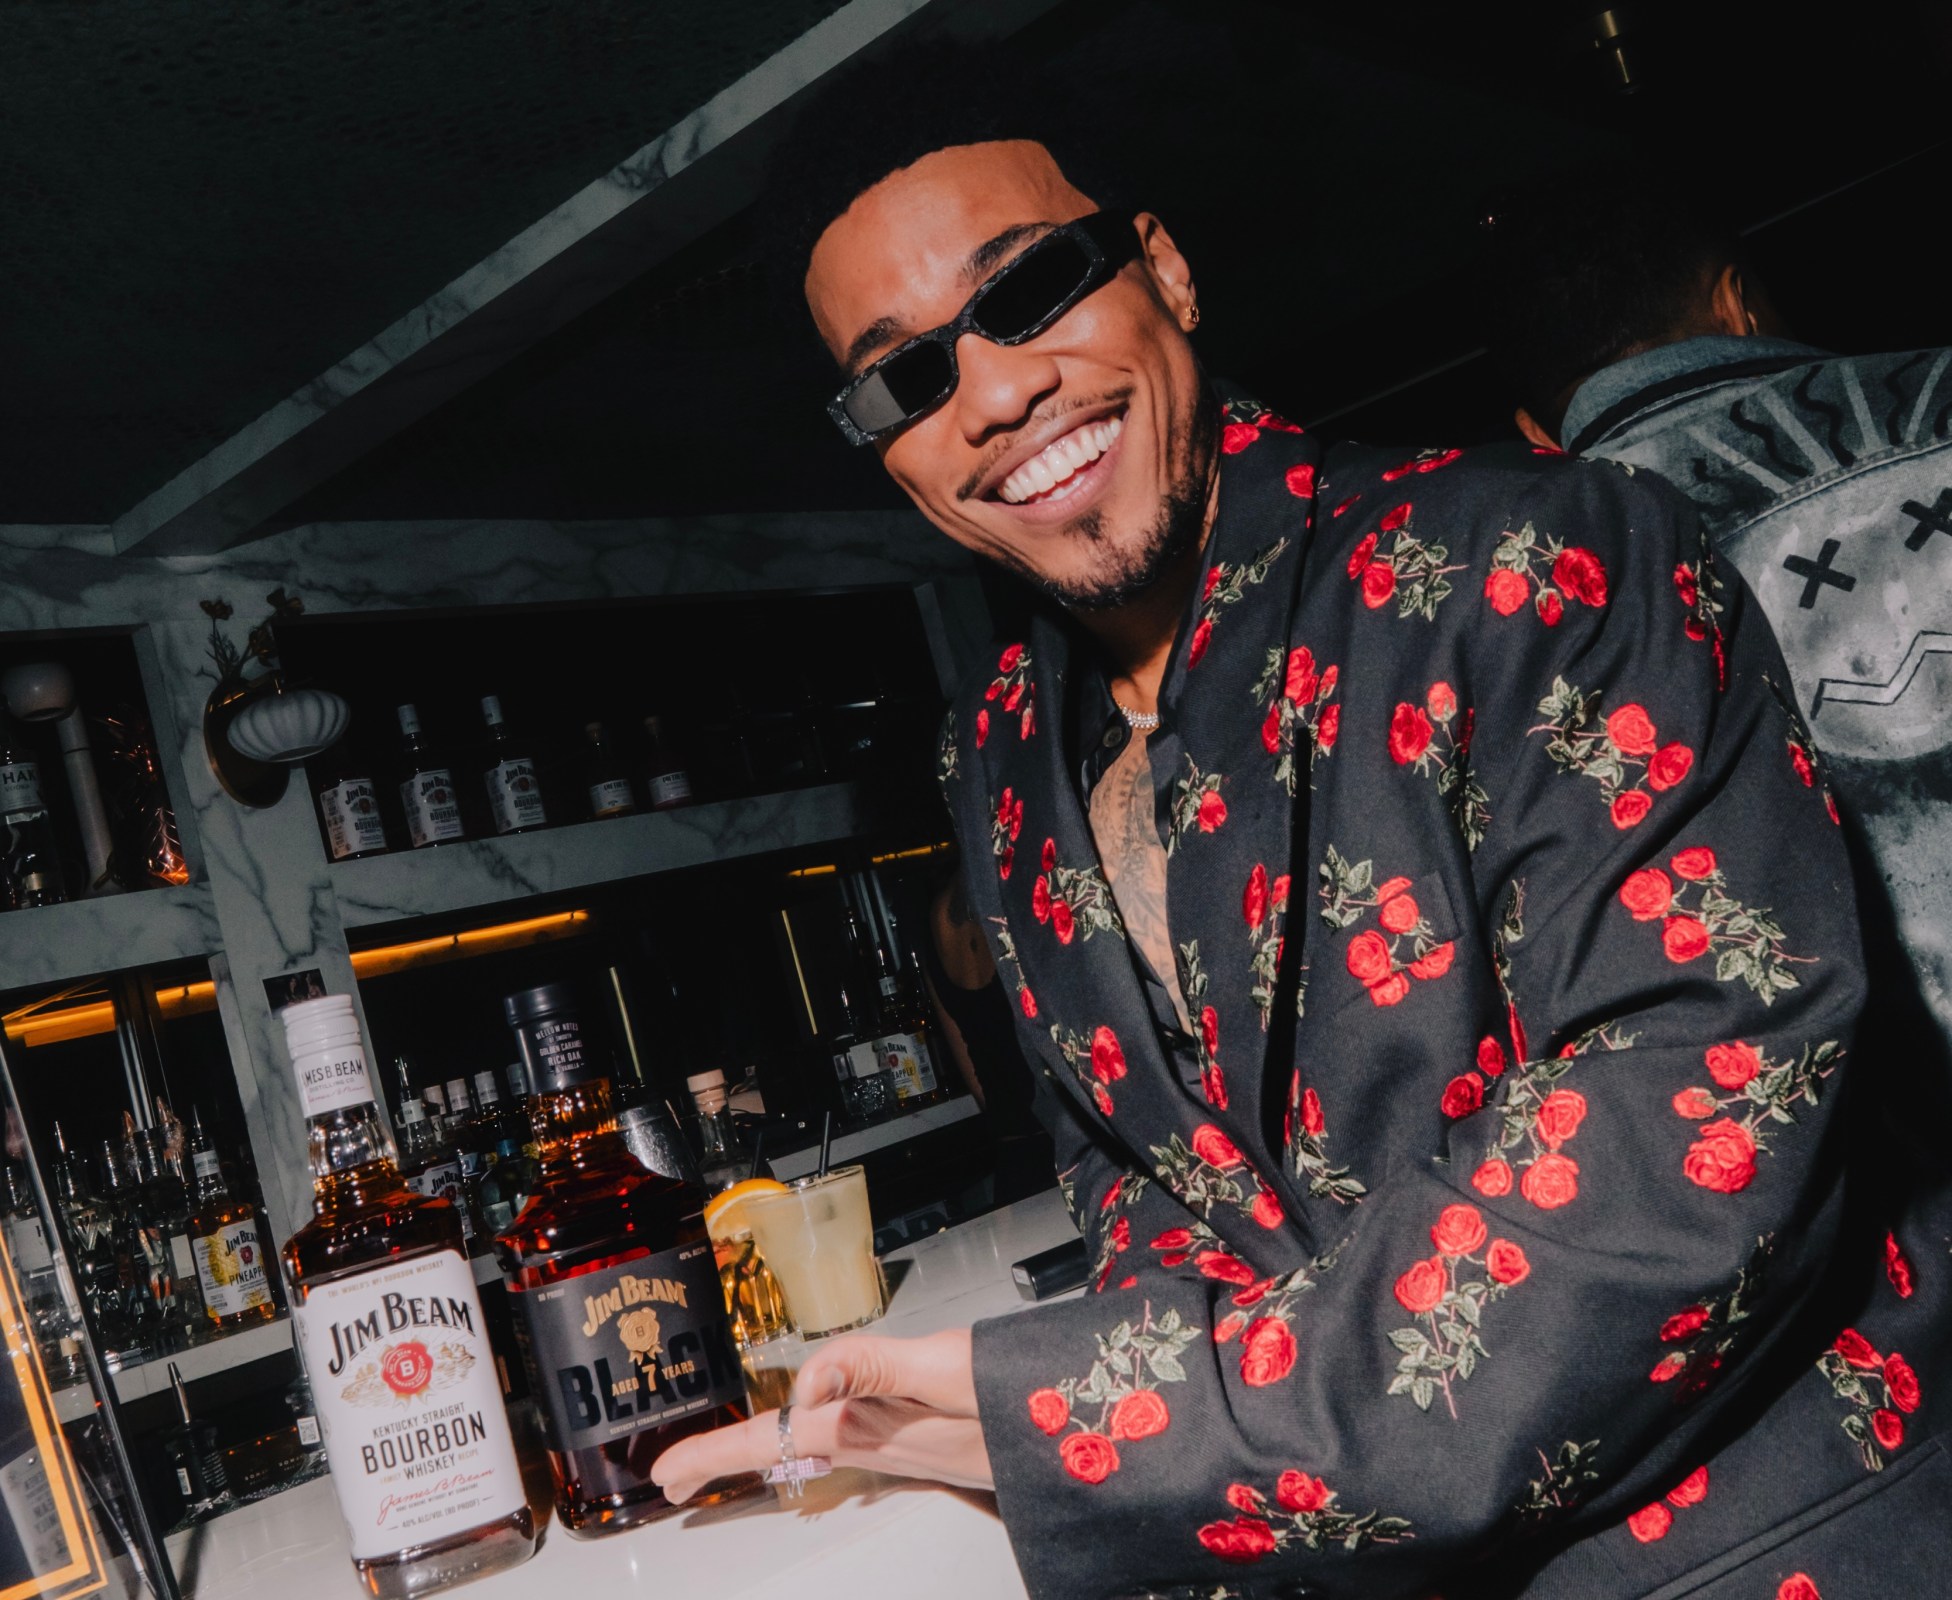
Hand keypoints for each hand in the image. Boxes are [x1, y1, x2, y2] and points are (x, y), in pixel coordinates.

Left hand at [651, 1328, 991, 1503]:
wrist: (1087, 1428)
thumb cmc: (1025, 1396)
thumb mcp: (948, 1368)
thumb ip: (874, 1367)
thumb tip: (803, 1382)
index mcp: (872, 1423)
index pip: (775, 1438)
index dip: (717, 1454)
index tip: (668, 1473)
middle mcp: (879, 1440)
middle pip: (782, 1452)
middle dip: (725, 1463)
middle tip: (674, 1479)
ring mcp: (899, 1444)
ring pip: (810, 1450)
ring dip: (761, 1454)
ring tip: (719, 1461)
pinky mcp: (920, 1440)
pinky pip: (846, 1444)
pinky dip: (808, 1443)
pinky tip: (809, 1441)